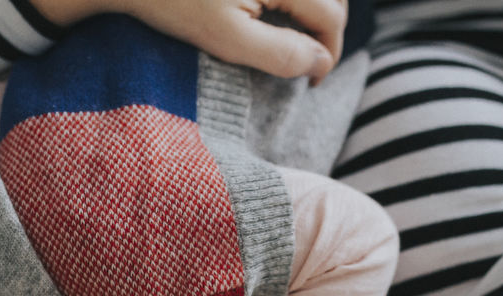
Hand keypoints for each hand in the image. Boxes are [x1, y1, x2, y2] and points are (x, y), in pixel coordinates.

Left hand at [37, 0, 346, 83]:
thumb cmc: (171, 3)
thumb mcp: (226, 38)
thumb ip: (280, 52)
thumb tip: (320, 63)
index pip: (332, 16)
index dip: (328, 54)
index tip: (312, 81)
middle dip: (323, 30)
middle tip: (303, 62)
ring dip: (310, 12)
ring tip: (289, 41)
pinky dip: (289, 1)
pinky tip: (270, 16)